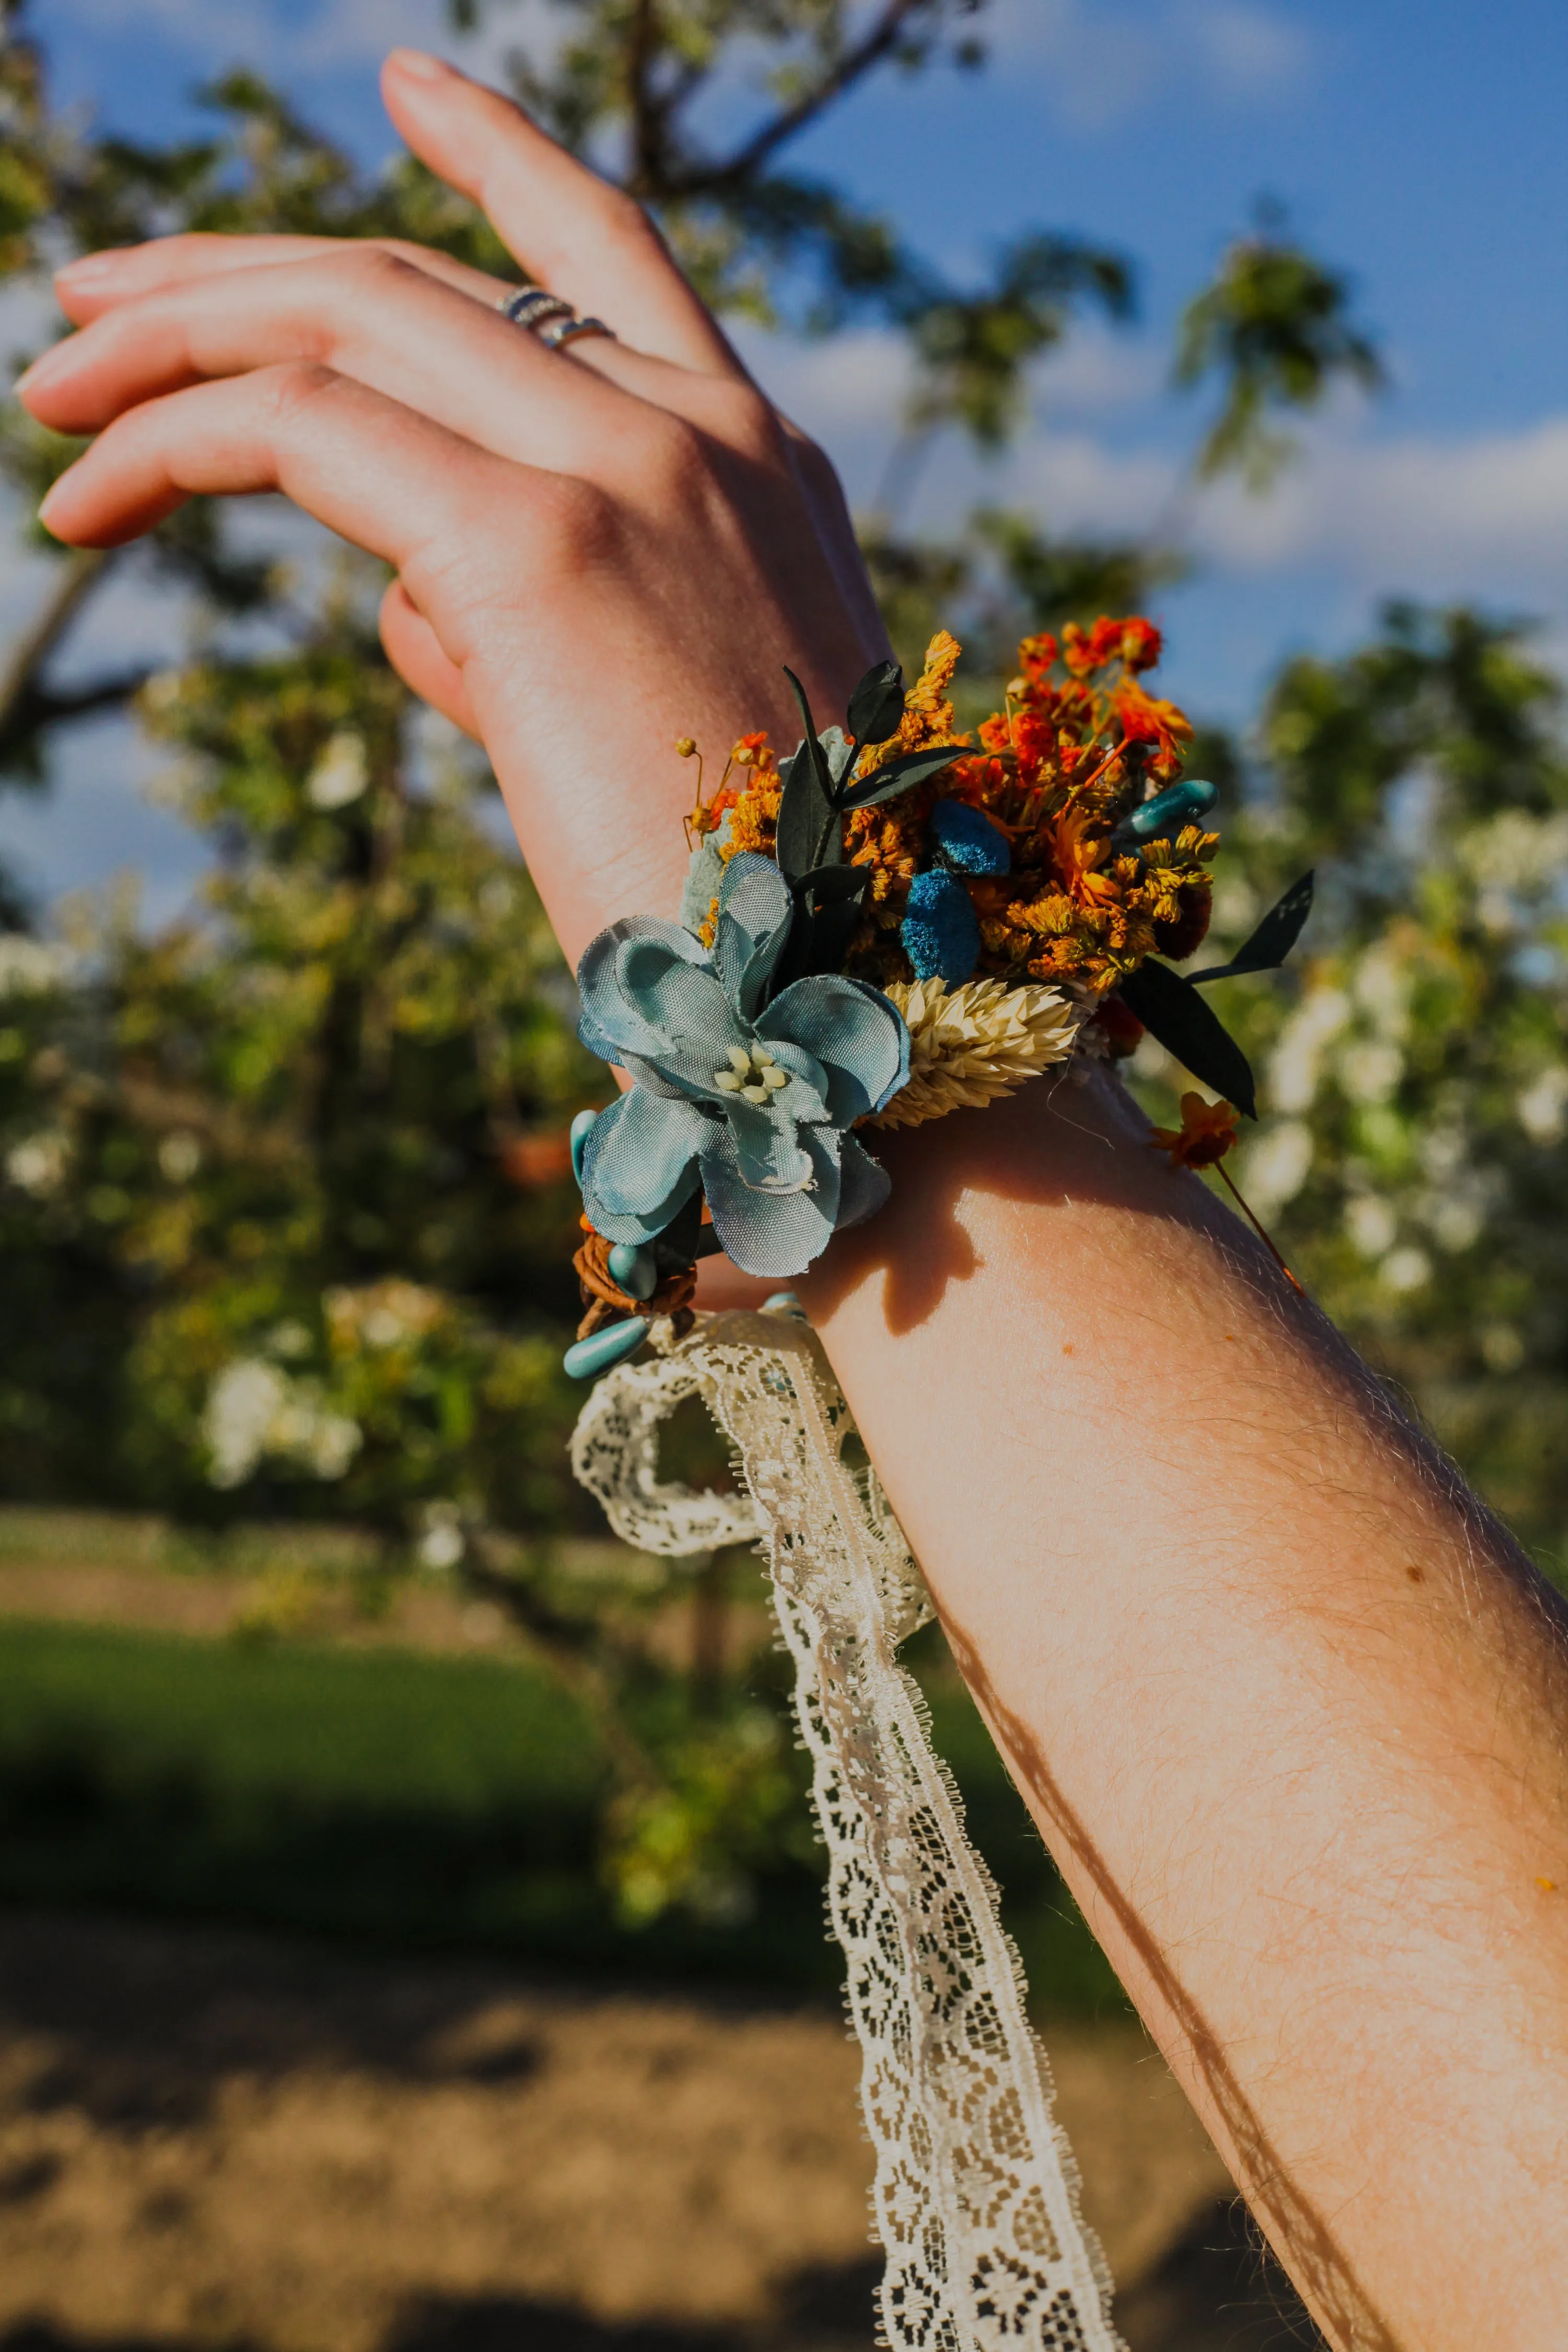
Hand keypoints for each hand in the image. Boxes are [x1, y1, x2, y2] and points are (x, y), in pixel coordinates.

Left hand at [16, 46, 887, 969]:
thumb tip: (407, 595)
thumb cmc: (748, 900)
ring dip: (175, 338)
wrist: (829, 1000)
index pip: (609, 256)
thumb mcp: (666, 717)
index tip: (401, 92)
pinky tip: (88, 497)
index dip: (497, 158)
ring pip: (350, 317)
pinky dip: (175, 441)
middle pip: (424, 277)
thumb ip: (538, 617)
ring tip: (56, 394)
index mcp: (761, 466)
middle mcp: (704, 434)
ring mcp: (630, 469)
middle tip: (95, 306)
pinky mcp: (537, 545)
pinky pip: (306, 428)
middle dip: (236, 273)